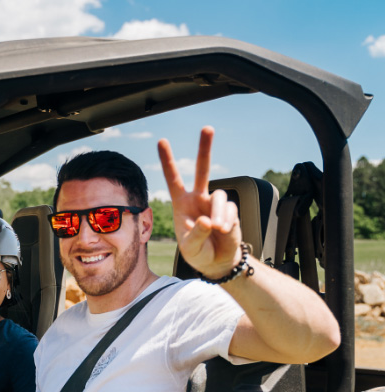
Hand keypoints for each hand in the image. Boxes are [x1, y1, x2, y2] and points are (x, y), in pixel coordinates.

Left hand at [158, 127, 241, 279]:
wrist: (218, 263)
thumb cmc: (198, 253)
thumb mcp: (190, 247)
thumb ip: (197, 234)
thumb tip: (208, 220)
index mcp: (182, 204)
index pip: (173, 179)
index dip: (168, 161)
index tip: (162, 141)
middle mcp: (199, 199)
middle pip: (203, 169)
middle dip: (205, 148)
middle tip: (207, 128)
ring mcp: (215, 204)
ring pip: (219, 196)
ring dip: (218, 213)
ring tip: (217, 228)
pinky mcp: (230, 211)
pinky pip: (230, 210)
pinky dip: (227, 221)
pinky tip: (223, 230)